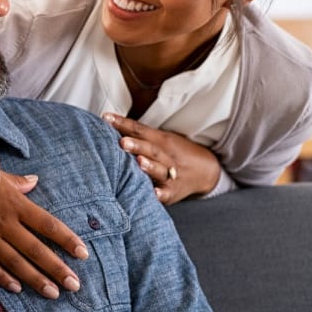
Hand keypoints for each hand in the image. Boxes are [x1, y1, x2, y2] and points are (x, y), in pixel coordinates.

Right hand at [0, 172, 89, 298]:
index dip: (66, 239)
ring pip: (16, 262)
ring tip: (53, 293)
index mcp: (15, 204)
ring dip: (35, 279)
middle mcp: (5, 223)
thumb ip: (17, 181)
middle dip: (56, 268)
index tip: (83, 253)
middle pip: (36, 249)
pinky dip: (3, 278)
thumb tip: (34, 180)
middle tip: (74, 284)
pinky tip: (18, 289)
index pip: (47, 224)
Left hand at [102, 113, 220, 204]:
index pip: (139, 130)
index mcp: (161, 140)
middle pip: (151, 149)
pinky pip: (166, 193)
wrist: (205, 170)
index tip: (106, 118)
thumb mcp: (160, 139)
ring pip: (160, 169)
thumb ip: (137, 134)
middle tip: (122, 142)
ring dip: (149, 166)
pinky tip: (153, 193)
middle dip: (136, 145)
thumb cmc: (173, 153)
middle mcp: (166, 155)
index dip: (123, 124)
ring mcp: (171, 174)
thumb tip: (108, 123)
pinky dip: (160, 193)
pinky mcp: (173, 192)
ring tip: (139, 162)